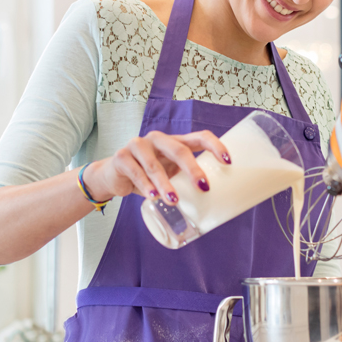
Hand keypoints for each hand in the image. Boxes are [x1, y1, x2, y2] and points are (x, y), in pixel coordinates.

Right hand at [86, 130, 230, 204]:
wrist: (113, 176)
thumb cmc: (148, 176)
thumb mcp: (169, 174)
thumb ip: (185, 181)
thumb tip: (215, 204)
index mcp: (175, 142)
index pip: (200, 137)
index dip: (215, 146)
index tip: (228, 161)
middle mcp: (158, 140)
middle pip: (179, 150)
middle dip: (193, 169)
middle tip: (203, 188)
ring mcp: (138, 146)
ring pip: (155, 165)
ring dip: (166, 184)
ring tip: (174, 200)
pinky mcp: (121, 157)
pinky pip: (136, 172)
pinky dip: (145, 186)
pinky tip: (152, 197)